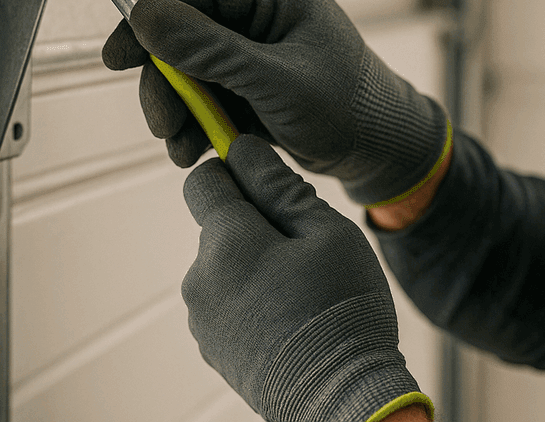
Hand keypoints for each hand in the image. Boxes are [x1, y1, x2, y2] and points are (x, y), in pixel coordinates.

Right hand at [102, 0, 449, 205]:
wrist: (384, 152)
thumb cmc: (351, 109)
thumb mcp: (275, 81)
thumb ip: (210, 50)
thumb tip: (145, 15)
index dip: (149, 29)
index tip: (117, 58)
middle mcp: (266, 10)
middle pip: (187, 38)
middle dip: (169, 86)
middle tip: (165, 126)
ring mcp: (260, 46)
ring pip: (194, 71)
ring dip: (182, 111)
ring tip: (185, 149)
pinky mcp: (257, 79)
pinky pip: (211, 93)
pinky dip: (200, 121)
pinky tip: (199, 148)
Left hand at [181, 135, 431, 421]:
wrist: (343, 400)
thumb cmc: (342, 311)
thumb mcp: (326, 233)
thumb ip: (279, 186)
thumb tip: (243, 148)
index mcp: (226, 241)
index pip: (203, 179)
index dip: (234, 172)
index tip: (266, 184)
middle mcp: (201, 277)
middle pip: (220, 226)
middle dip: (256, 226)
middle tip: (306, 251)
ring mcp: (202, 317)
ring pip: (226, 266)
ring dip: (255, 265)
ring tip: (303, 292)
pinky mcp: (212, 347)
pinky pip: (228, 302)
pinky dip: (253, 301)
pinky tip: (292, 319)